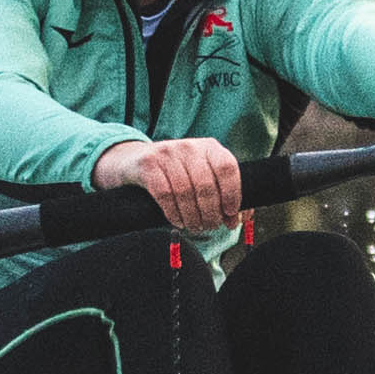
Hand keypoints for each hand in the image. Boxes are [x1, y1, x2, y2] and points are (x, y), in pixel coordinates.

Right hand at [94, 135, 246, 237]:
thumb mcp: (201, 174)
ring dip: (193, 217)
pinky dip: (174, 213)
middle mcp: (189, 146)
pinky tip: (178, 221)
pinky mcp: (148, 165)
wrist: (135, 160)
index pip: (227, 167)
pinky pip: (165, 195)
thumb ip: (222, 192)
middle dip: (211, 213)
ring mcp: (167, 153)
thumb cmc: (176, 172)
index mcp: (209, 147)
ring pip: (185, 192)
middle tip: (210, 226)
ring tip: (195, 226)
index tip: (230, 213)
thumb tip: (239, 218)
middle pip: (206, 185)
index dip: (232, 193)